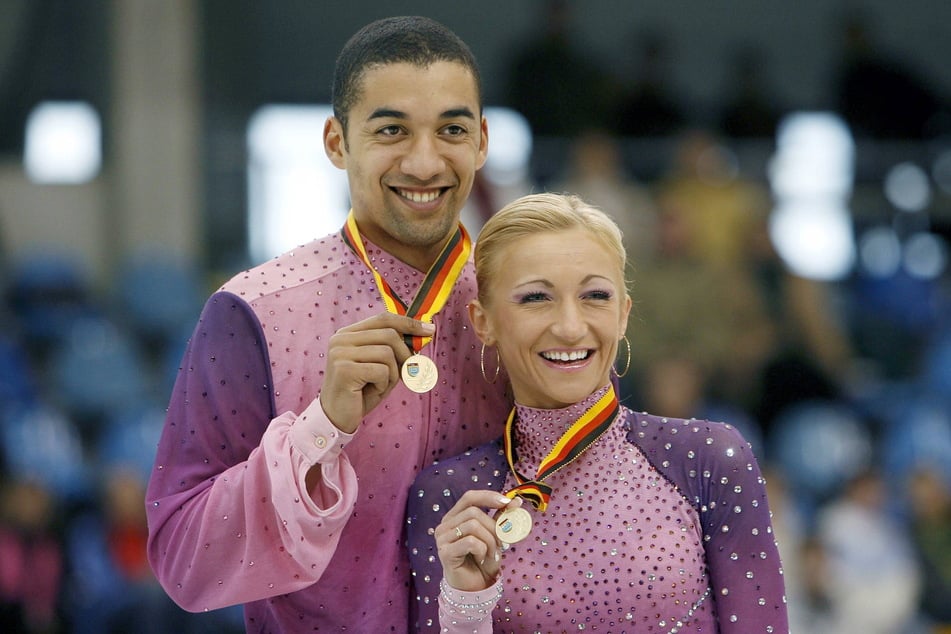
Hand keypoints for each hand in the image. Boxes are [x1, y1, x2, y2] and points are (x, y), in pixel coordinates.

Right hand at [320, 313, 434, 432]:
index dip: (408, 323)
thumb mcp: (381, 365)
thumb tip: (425, 332)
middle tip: (407, 372)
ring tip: (380, 385)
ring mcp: (340, 353)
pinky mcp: (344, 370)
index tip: (429, 330)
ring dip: (392, 374)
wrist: (337, 418)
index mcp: (348, 333)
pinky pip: (381, 371)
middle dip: (405, 355)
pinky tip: (371, 391)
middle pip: (389, 334)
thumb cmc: (361, 391)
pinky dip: (384, 384)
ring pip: (387, 353)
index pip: (383, 319)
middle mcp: (341, 339)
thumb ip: (395, 348)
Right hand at [435, 491, 521, 591]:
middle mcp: (445, 525)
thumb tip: (516, 501)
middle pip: (474, 512)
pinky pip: (470, 542)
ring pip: (473, 525)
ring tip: (492, 553)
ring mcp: (442, 539)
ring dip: (490, 540)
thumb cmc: (483, 560)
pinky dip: (482, 549)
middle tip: (502, 543)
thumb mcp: (495, 536)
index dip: (488, 496)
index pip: (469, 497)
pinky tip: (482, 558)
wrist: (475, 588)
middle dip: (494, 527)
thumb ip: (501, 518)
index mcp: (454, 517)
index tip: (507, 502)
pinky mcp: (445, 553)